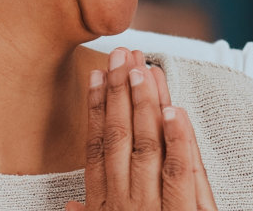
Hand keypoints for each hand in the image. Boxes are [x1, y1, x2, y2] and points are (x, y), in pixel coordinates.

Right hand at [68, 48, 216, 210]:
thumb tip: (71, 205)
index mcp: (105, 203)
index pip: (96, 147)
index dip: (96, 108)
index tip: (97, 77)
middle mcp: (124, 201)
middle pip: (119, 136)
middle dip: (119, 92)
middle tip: (121, 56)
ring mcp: (150, 206)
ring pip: (147, 144)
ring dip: (144, 104)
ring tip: (143, 70)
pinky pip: (180, 171)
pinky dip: (178, 139)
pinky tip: (174, 110)